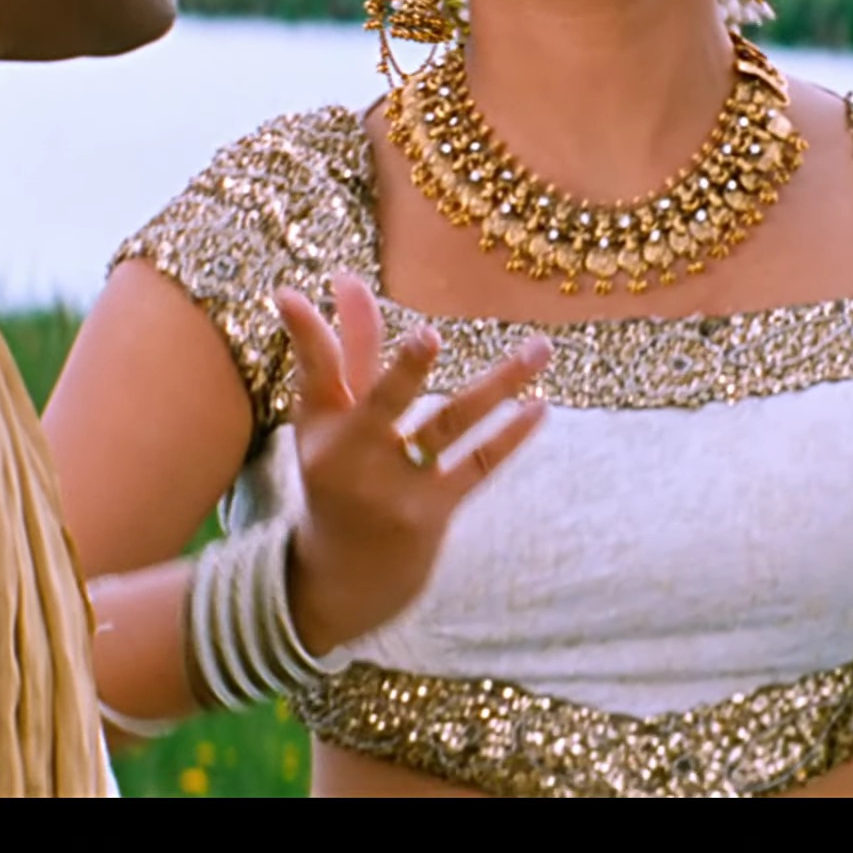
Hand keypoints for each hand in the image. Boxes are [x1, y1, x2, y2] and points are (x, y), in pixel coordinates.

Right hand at [272, 272, 550, 656]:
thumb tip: (346, 277)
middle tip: (427, 336)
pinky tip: (539, 406)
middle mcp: (354, 456)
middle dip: (403, 371)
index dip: (312, 330)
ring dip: (499, 385)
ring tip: (540, 349)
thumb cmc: (338, 475)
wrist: (343, 574)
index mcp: (323, 427)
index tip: (318, 287)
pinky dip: (509, 438)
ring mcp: (395, 487)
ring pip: (450, 425)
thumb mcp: (329, 420)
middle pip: (381, 403)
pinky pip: (477, 467)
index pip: (317, 368)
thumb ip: (346, 349)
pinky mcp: (431, 512)